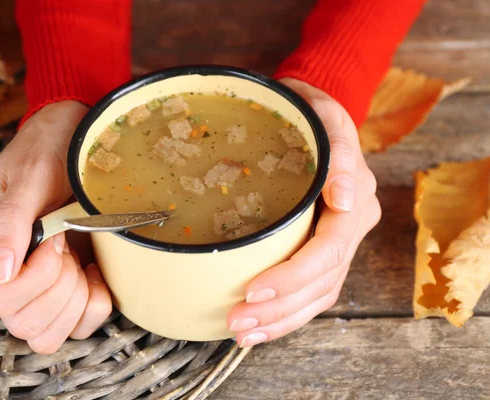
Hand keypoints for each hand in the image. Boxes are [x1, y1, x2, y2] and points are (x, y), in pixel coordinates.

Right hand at [0, 101, 111, 353]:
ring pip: (47, 335)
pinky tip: (96, 273)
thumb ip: (10, 221)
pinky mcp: (66, 288)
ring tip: (82, 262)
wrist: (76, 139)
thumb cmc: (48, 151)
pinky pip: (78, 326)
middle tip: (69, 246)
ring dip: (75, 303)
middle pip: (23, 323)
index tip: (56, 238)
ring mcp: (35, 285)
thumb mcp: (30, 177)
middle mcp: (3, 272)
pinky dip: (94, 307)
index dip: (37, 278)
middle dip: (59, 289)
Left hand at [227, 78, 380, 346]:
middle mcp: (352, 229)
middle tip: (236, 321)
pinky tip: (258, 327)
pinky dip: (285, 314)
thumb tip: (345, 200)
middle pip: (322, 282)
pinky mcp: (321, 252)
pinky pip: (311, 293)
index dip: (293, 275)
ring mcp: (338, 244)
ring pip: (317, 296)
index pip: (329, 249)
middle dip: (279, 307)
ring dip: (280, 320)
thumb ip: (338, 152)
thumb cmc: (309, 114)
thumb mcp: (323, 117)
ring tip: (242, 332)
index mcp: (356, 201)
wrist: (311, 118)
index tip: (253, 289)